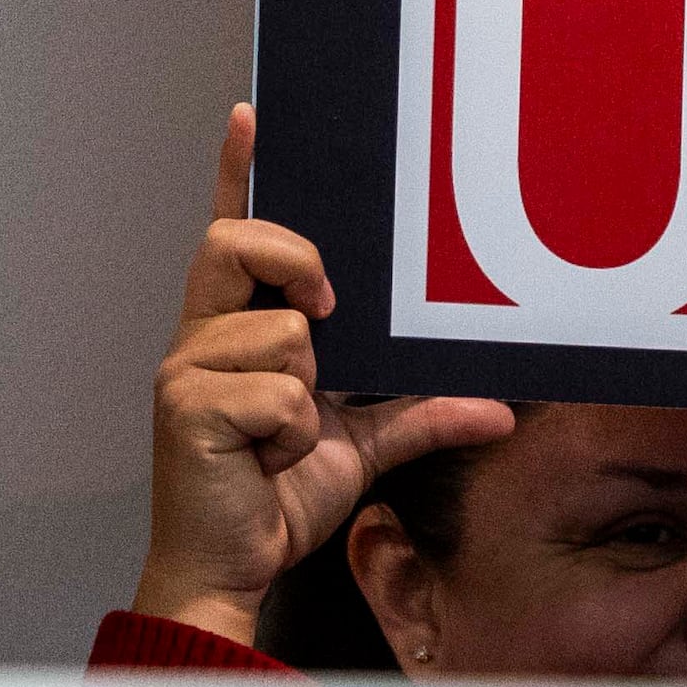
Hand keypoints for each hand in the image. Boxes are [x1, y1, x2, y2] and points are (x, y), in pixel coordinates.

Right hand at [127, 108, 510, 644]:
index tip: (252, 115)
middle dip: (294, 262)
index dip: (240, 172)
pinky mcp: (184, 406)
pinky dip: (293, 434)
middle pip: (237, 241)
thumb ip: (422, 415)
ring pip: (282, 331)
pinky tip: (266, 460)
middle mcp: (203, 333)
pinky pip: (279, 392)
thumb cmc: (275, 498)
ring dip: (306, 392)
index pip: (233, 232)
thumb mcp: (362, 448)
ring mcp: (186, 367)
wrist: (230, 571)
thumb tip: (502, 409)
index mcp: (235, 326)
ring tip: (282, 436)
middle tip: (327, 311)